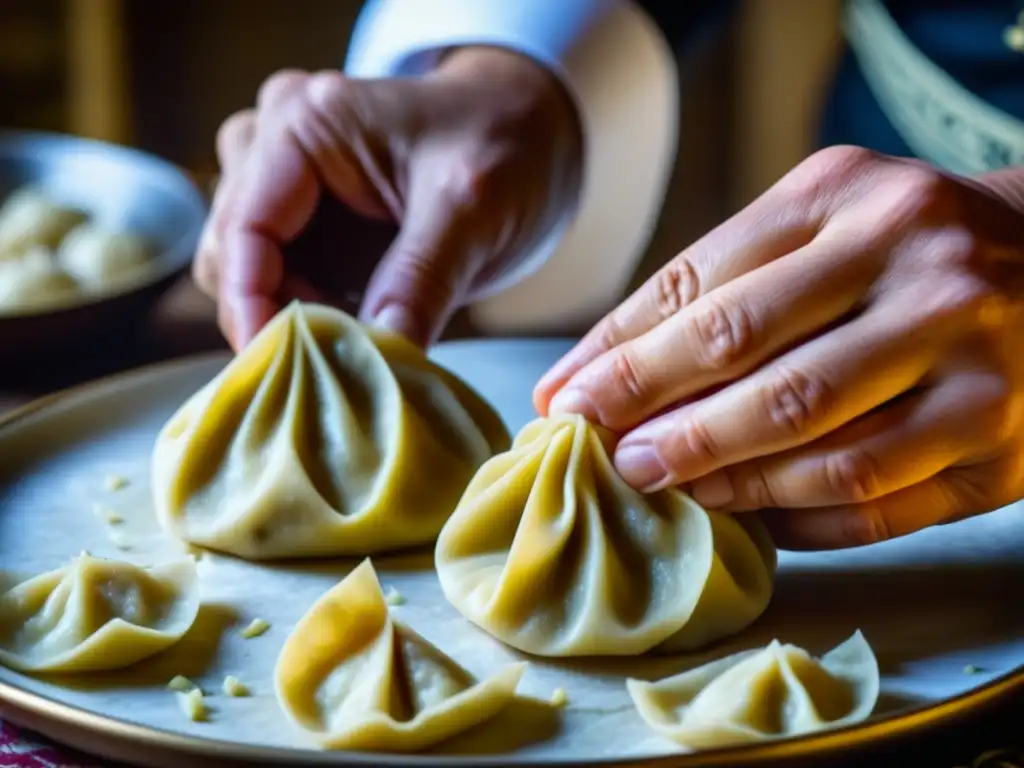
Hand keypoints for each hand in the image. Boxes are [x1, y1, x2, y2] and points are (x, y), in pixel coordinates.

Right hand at [194, 47, 580, 348]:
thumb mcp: (472, 208)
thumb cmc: (505, 144)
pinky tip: (348, 339)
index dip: (251, 305)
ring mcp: (287, 183)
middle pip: (231, 251)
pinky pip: (279, 280)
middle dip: (270, 315)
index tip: (278, 369)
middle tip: (326, 370)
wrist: (531, 132)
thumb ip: (422, 279)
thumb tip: (381, 355)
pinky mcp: (308, 222)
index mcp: (305, 122)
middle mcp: (276, 144)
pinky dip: (304, 316)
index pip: (244, 226)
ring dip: (285, 318)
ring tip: (345, 352)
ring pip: (245, 270)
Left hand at [535, 146, 1023, 549]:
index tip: (563, 399)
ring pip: (812, 441)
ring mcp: (969, 356)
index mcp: (847, 198)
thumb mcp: (819, 224)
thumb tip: (598, 372)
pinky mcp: (999, 442)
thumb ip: (720, 286)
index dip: (620, 352)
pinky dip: (793, 517)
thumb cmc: (905, 248)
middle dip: (655, 415)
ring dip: (718, 474)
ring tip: (660, 484)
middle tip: (602, 452)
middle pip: (749, 357)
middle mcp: (915, 265)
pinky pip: (874, 501)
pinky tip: (744, 516)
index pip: (700, 284)